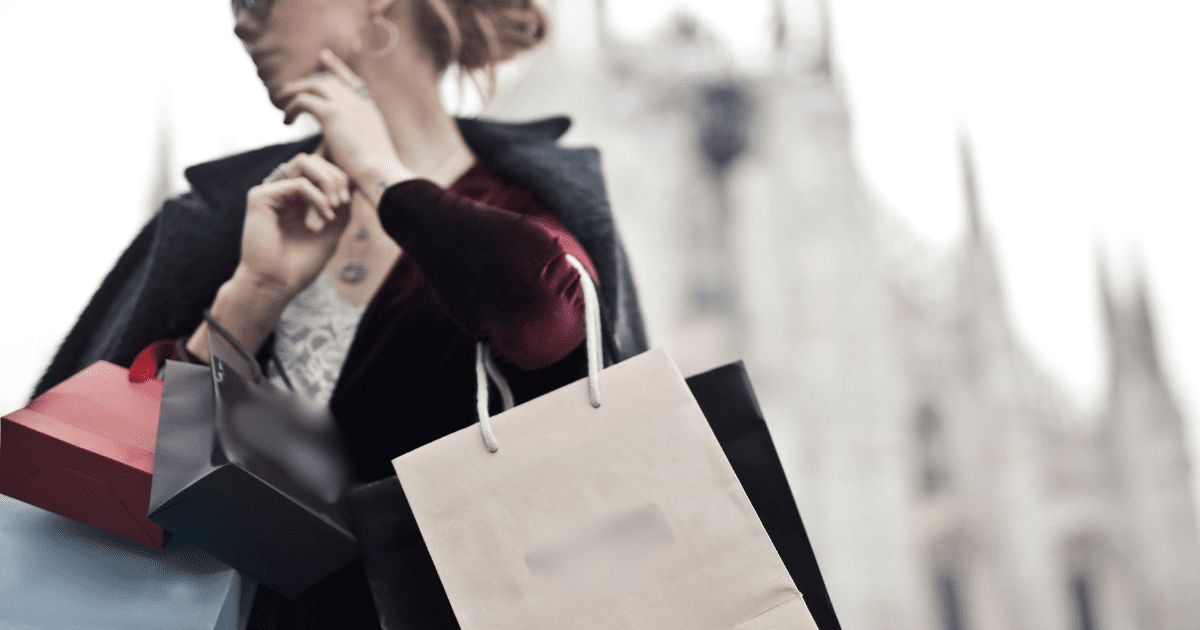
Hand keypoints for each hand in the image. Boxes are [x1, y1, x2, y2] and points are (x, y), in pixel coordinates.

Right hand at [238, 152, 351, 297]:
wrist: (276, 285)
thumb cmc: (299, 267)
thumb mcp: (330, 234)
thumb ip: (340, 210)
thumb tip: (352, 186)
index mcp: (297, 203)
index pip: (319, 173)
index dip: (338, 180)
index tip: (347, 202)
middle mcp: (282, 194)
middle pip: (312, 162)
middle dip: (334, 176)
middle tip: (343, 201)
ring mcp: (270, 194)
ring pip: (303, 162)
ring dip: (327, 179)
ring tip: (335, 204)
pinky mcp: (260, 197)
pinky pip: (297, 183)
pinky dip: (316, 196)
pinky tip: (325, 214)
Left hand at [278, 49, 412, 195]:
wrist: (380, 173)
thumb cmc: (375, 175)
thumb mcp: (368, 154)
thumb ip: (353, 144)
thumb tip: (340, 151)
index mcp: (369, 111)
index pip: (352, 81)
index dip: (337, 68)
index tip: (324, 57)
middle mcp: (359, 104)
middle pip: (329, 80)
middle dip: (308, 80)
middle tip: (290, 88)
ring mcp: (347, 106)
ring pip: (313, 85)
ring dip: (294, 91)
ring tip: (280, 101)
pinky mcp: (332, 114)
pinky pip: (304, 101)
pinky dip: (291, 108)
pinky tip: (286, 121)